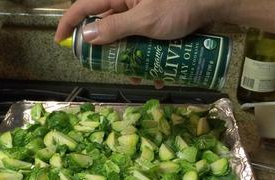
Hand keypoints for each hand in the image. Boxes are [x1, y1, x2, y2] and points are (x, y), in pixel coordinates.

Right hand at [55, 0, 228, 87]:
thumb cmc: (180, 6)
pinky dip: (145, 57)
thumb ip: (116, 28)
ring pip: (124, 38)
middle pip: (104, 26)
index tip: (59, 41)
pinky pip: (141, 40)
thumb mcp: (145, 20)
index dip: (69, 23)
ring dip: (127, 59)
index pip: (84, 6)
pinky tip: (156, 74)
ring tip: (137, 77)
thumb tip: (87, 37)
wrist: (214, 4)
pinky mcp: (153, 23)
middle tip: (105, 68)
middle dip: (105, 50)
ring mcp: (140, 13)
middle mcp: (126, 2)